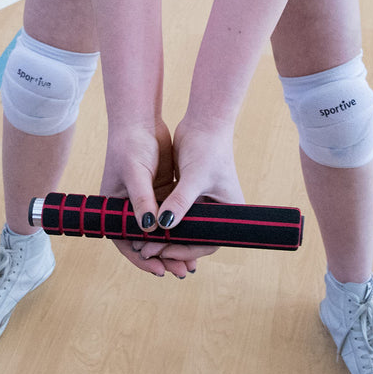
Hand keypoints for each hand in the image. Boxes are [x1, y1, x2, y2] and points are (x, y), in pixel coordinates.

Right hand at [99, 119, 193, 277]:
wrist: (140, 120)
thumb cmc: (130, 144)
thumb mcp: (136, 173)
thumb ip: (143, 200)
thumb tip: (151, 228)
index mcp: (113, 207)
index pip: (125, 241)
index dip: (142, 258)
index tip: (159, 270)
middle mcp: (128, 207)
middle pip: (144, 241)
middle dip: (162, 256)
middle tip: (179, 272)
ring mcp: (146, 200)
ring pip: (160, 231)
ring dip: (173, 245)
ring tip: (189, 265)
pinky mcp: (160, 191)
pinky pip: (170, 217)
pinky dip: (181, 229)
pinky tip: (195, 240)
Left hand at [135, 116, 245, 269]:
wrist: (204, 120)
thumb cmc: (207, 146)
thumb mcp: (193, 177)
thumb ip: (179, 202)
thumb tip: (162, 225)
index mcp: (229, 211)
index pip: (207, 242)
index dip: (184, 250)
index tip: (163, 252)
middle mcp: (218, 210)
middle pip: (193, 238)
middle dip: (172, 247)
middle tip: (148, 253)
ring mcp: (203, 202)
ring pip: (182, 228)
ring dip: (164, 236)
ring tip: (143, 245)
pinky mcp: (189, 193)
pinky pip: (174, 213)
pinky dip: (161, 221)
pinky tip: (144, 228)